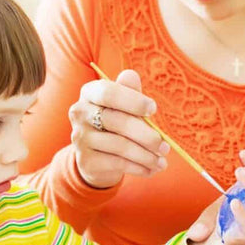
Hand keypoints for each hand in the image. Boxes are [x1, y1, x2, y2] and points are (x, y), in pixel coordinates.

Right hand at [68, 69, 169, 188]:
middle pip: (116, 121)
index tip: (153, 109)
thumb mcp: (125, 106)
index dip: (132, 100)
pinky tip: (152, 169)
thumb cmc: (117, 123)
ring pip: (119, 146)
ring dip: (146, 155)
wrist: (98, 157)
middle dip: (146, 135)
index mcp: (89, 93)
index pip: (107, 92)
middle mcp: (79, 113)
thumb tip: (131, 75)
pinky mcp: (85, 160)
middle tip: (165, 146)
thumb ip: (130, 91)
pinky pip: (117, 163)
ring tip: (162, 161)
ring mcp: (80, 138)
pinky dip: (139, 167)